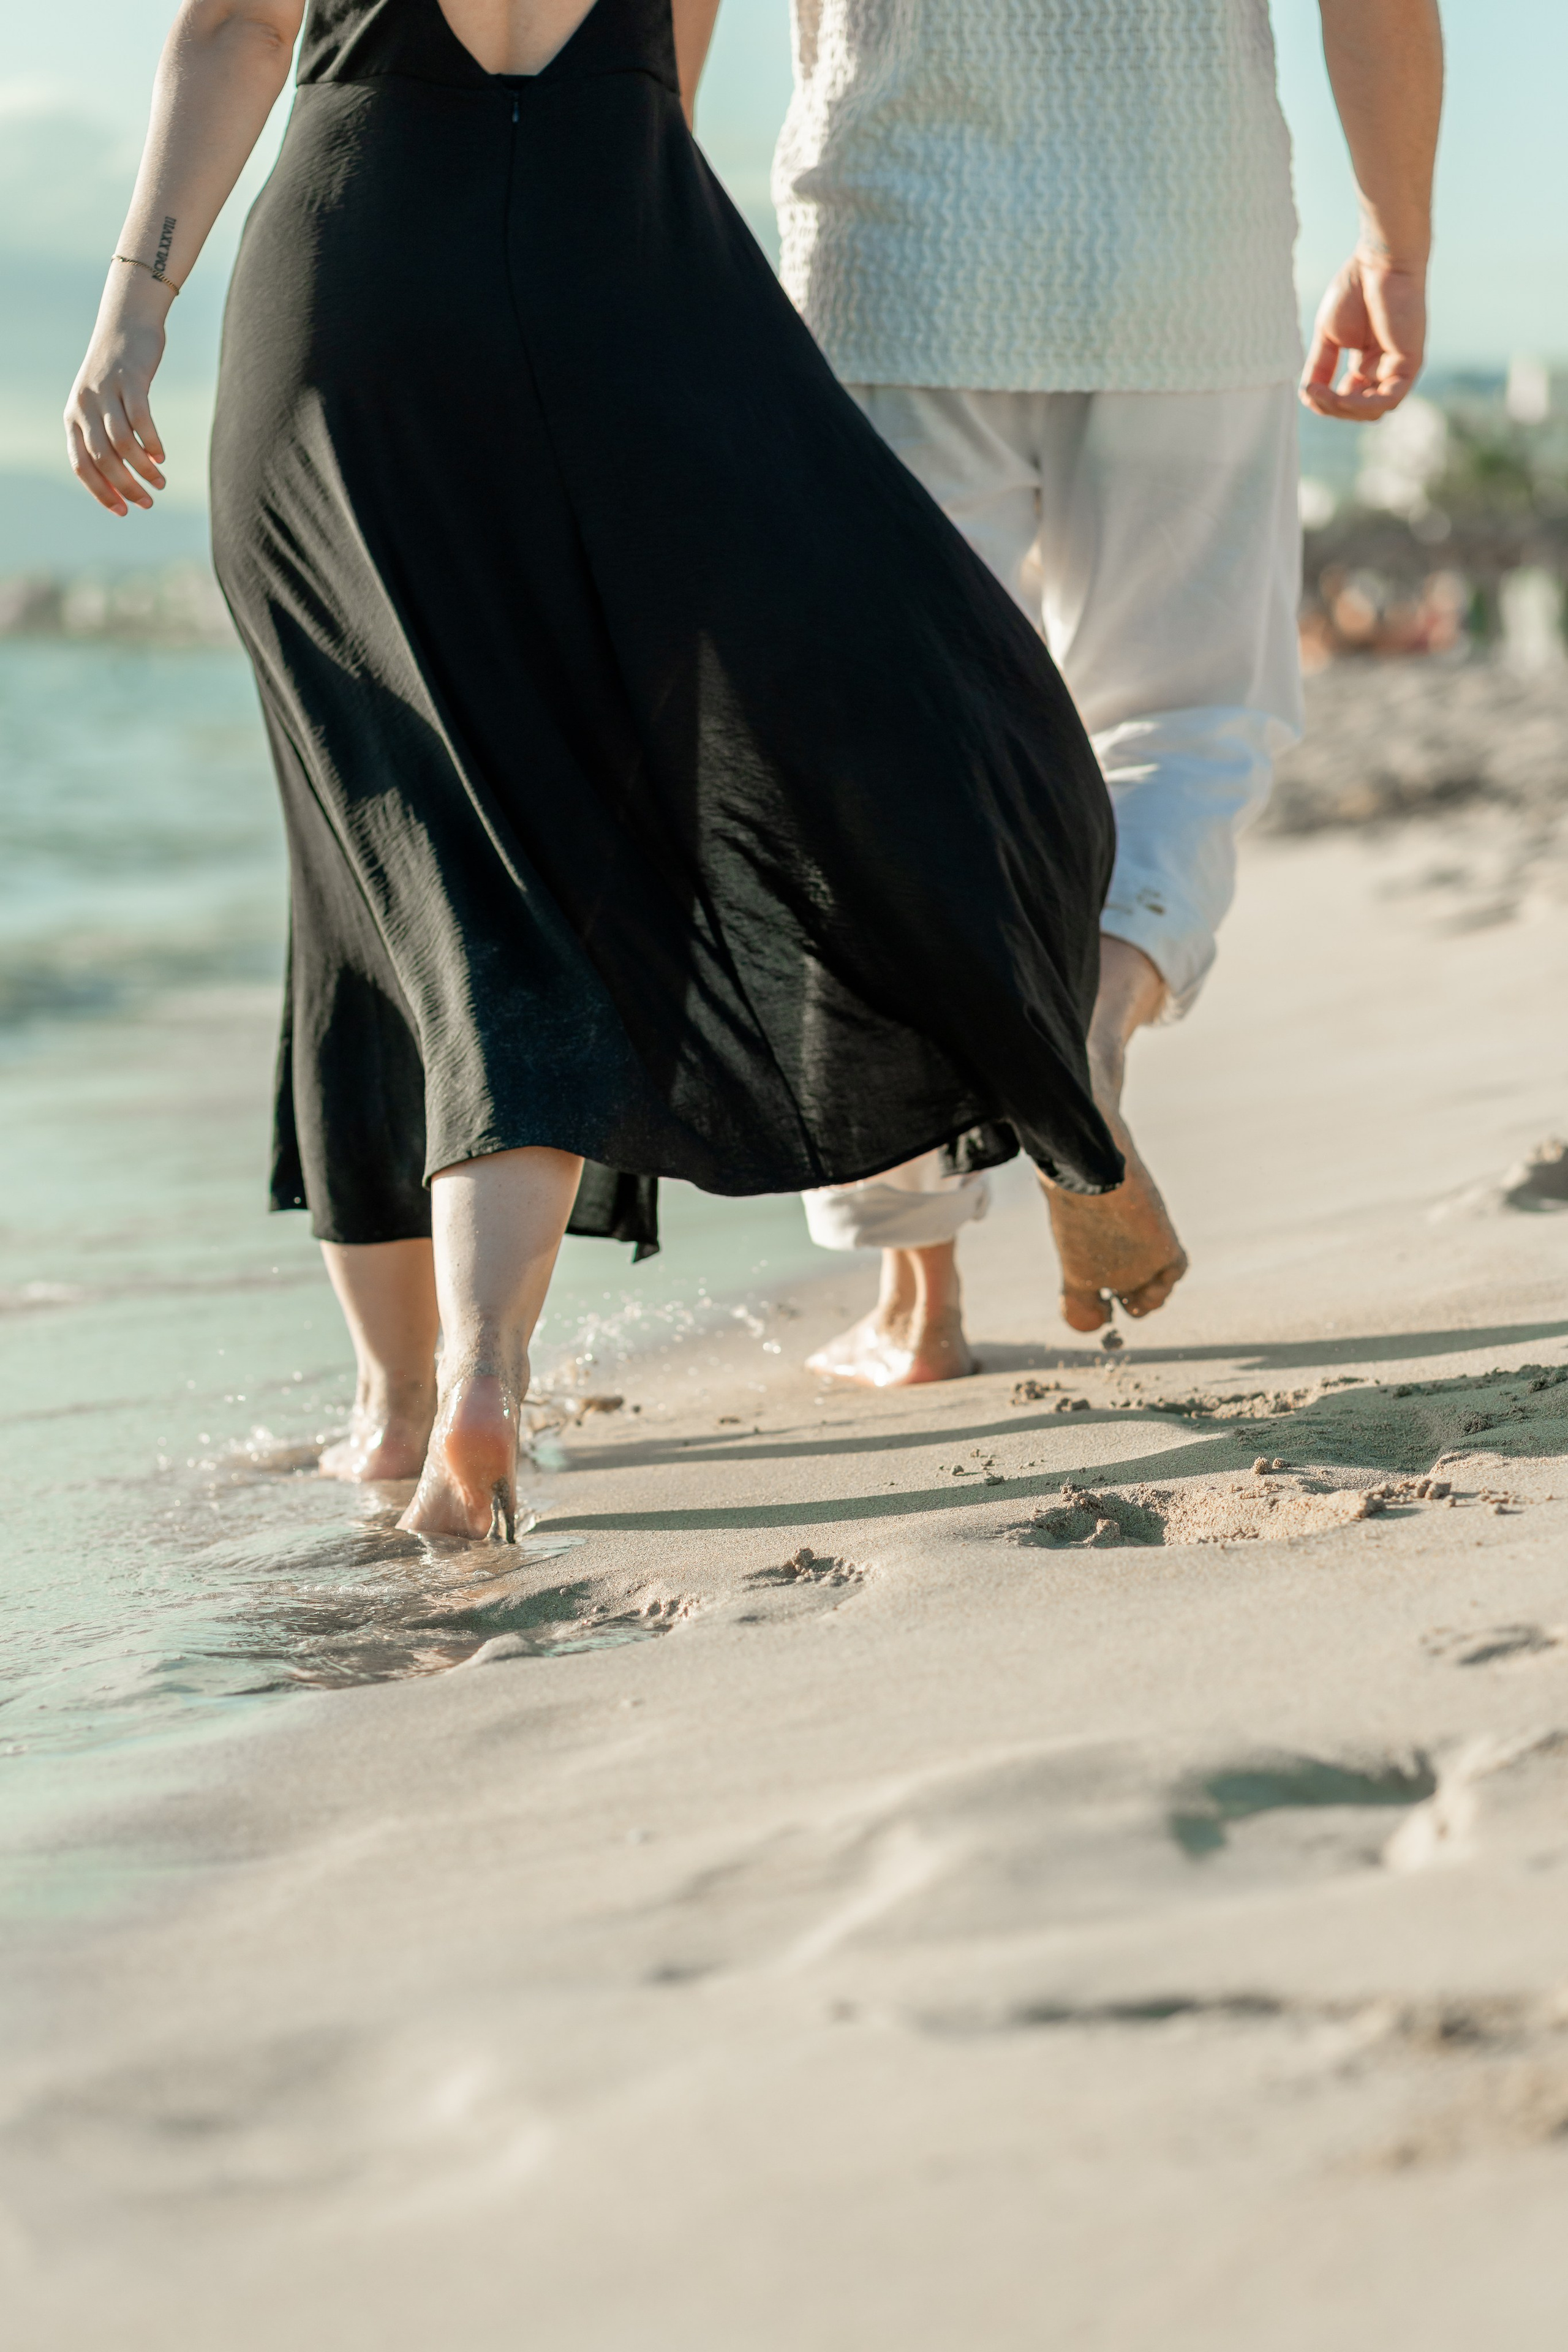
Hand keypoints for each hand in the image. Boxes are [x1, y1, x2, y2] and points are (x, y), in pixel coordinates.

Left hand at [64, 277, 171, 515]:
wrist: (125, 325)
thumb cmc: (116, 374)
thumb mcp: (102, 406)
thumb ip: (105, 438)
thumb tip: (122, 480)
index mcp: (73, 417)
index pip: (81, 465)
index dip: (101, 492)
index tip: (124, 511)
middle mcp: (84, 405)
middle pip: (103, 458)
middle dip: (126, 486)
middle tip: (148, 503)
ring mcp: (106, 392)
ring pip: (122, 442)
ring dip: (143, 469)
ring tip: (160, 483)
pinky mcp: (130, 380)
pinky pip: (141, 419)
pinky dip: (152, 442)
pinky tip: (161, 456)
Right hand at [1299, 249, 1426, 420]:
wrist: (1380, 260)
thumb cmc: (1356, 288)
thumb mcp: (1329, 336)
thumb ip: (1320, 367)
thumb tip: (1308, 396)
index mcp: (1368, 364)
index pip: (1350, 402)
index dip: (1326, 404)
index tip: (1308, 390)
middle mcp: (1385, 369)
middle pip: (1360, 411)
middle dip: (1333, 409)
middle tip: (1313, 392)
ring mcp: (1399, 368)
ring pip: (1373, 412)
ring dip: (1344, 410)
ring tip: (1323, 395)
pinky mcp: (1410, 363)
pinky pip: (1388, 400)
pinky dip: (1362, 404)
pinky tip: (1341, 396)